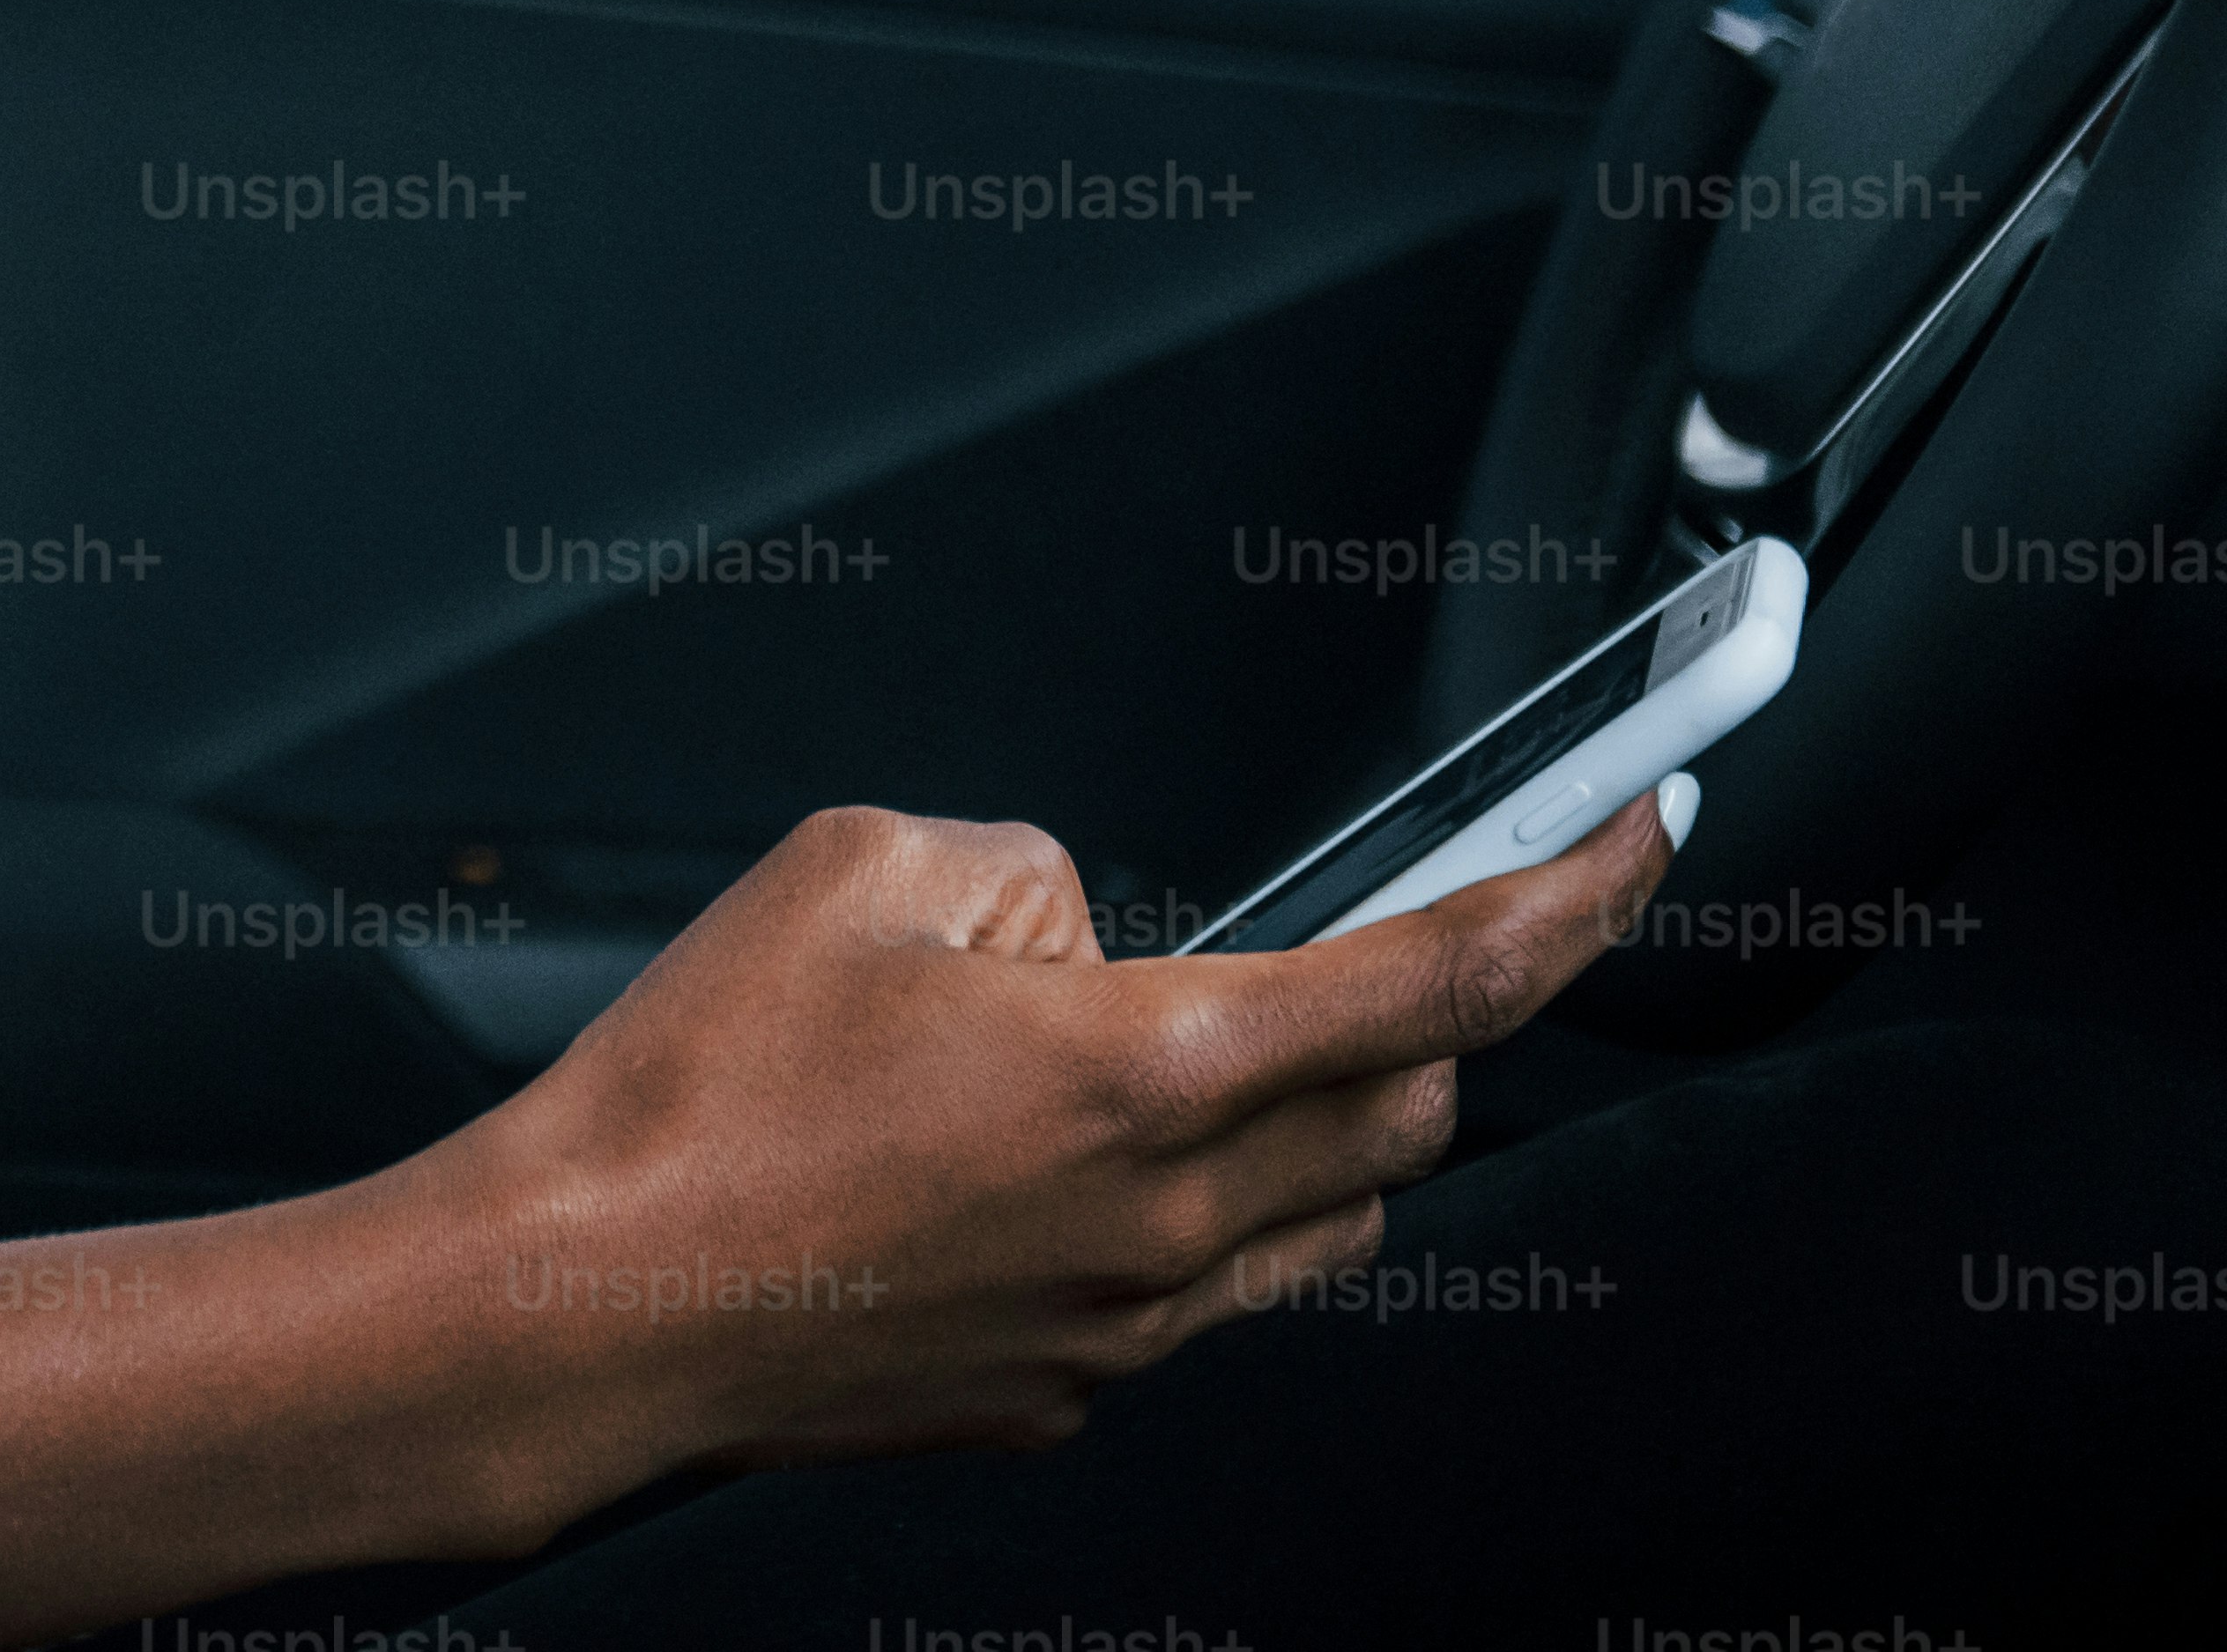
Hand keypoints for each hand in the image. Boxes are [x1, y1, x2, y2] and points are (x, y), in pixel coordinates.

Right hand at [433, 790, 1665, 1525]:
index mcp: (1145, 1069)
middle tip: (1366, 942)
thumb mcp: (866, 866)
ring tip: (1181, 1057)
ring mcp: (1128, 1329)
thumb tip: (1088, 932)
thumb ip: (1030, 868)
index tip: (1642, 832)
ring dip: (1315, 1126)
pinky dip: (1180, 1212)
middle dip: (1430, 1014)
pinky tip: (1045, 1164)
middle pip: (1415, 1113)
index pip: (1447, 977)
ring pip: (1322, 1220)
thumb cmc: (696, 1093)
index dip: (1580, 895)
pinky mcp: (1063, 1393)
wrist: (584, 1303)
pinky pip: (1195, 1295)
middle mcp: (1170, 1219)